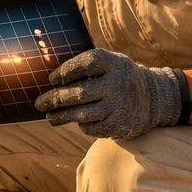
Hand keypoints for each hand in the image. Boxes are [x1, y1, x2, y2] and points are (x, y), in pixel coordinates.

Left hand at [33, 48, 183, 139]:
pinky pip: (91, 127)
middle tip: (39, 103)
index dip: (67, 71)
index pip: (87, 63)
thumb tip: (49, 80)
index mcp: (114, 63)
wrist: (152, 99)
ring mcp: (119, 106)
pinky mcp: (119, 125)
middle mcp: (118, 84)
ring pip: (82, 114)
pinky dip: (82, 124)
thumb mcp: (109, 63)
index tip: (52, 79)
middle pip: (80, 93)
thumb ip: (85, 66)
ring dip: (61, 116)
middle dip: (55, 99)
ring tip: (49, 116)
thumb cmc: (118, 78)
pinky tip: (77, 120)